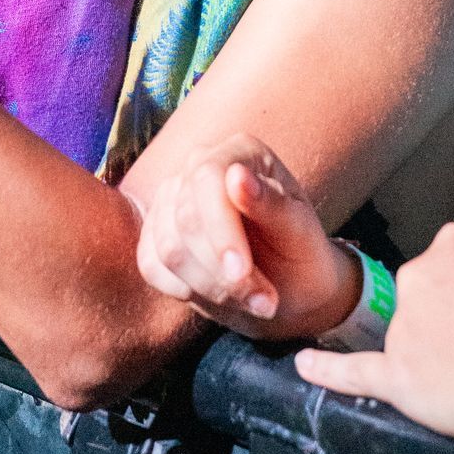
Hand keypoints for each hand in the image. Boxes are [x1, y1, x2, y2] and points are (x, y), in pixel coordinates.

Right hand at [135, 137, 359, 340]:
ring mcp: (173, 199)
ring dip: (211, 287)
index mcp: (240, 151)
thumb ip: (271, 204)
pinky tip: (219, 295)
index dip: (220, 229)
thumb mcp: (301, 233)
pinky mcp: (156, 234)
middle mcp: (200, 166)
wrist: (291, 288)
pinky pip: (151, 266)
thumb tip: (237, 176)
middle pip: (185, 217)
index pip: (207, 178)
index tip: (240, 272)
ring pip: (169, 248)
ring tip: (253, 301)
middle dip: (222, 270)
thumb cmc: (302, 253)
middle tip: (264, 301)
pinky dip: (186, 290)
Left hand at [294, 222, 453, 436]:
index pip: (448, 267)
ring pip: (408, 339)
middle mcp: (419, 273)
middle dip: (448, 323)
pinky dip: (325, 370)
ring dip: (433, 358)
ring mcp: (404, 324)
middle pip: (422, 298)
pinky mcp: (398, 373)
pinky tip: (304, 365)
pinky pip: (352, 370)